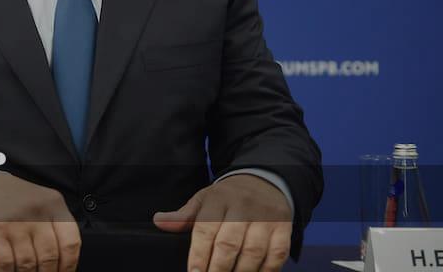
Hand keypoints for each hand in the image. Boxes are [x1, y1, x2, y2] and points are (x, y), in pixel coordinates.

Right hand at [0, 173, 80, 271]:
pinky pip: (5, 261)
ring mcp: (15, 221)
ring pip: (28, 263)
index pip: (70, 243)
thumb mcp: (44, 203)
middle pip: (49, 256)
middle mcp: (36, 212)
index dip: (69, 266)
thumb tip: (63, 262)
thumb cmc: (18, 197)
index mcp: (54, 205)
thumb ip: (55, 227)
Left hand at [153, 174, 291, 271]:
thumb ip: (184, 215)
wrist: (265, 180)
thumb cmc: (229, 196)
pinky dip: (266, 271)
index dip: (198, 256)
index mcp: (219, 199)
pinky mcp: (284, 227)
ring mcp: (266, 217)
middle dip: (218, 269)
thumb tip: (159, 222)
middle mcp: (243, 207)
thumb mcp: (204, 199)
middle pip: (229, 244)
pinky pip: (277, 254)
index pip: (205, 230)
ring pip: (253, 252)